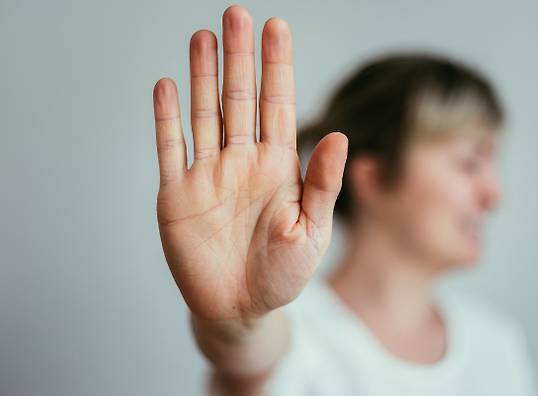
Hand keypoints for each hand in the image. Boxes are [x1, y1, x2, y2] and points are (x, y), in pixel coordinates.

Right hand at [152, 6, 346, 320]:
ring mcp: (208, 175)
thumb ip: (321, 184)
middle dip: (239, 56)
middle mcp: (242, 162)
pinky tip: (168, 85)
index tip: (276, 27)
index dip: (276, 67)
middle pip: (239, 98)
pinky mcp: (177, 195)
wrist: (240, 309)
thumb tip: (338, 135)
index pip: (277, 105)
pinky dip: (167, 119)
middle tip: (237, 14)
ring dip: (203, 76)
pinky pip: (170, 149)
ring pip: (205, 114)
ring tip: (204, 36)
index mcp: (277, 167)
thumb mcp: (311, 231)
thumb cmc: (282, 274)